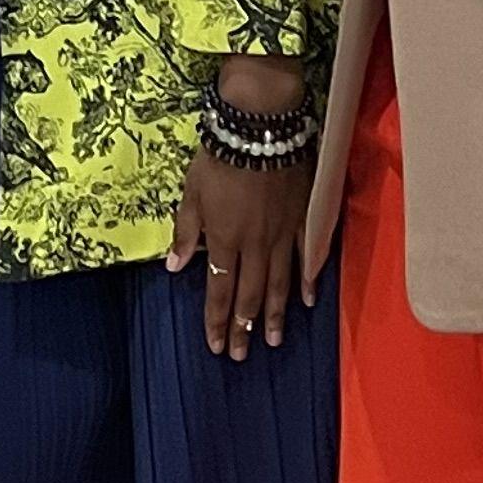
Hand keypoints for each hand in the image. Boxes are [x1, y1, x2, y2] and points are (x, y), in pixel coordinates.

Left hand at [167, 92, 313, 358]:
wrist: (260, 127)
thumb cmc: (220, 156)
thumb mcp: (191, 192)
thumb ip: (186, 231)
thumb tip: (174, 266)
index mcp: (224, 238)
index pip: (219, 288)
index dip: (217, 319)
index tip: (216, 345)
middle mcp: (255, 243)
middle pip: (249, 294)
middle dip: (244, 326)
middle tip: (242, 355)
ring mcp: (282, 233)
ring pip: (279, 283)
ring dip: (274, 314)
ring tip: (273, 340)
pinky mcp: (303, 219)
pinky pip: (306, 256)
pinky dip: (307, 281)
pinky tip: (308, 302)